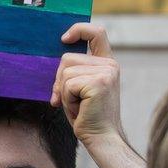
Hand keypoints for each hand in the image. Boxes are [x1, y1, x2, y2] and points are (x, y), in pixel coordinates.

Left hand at [50, 24, 124, 146]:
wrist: (101, 138)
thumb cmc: (87, 116)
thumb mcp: (80, 88)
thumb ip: (75, 71)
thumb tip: (58, 60)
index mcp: (107, 64)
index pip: (97, 33)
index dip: (79, 29)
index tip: (64, 38)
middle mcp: (110, 65)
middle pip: (67, 58)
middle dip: (60, 80)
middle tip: (71, 100)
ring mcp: (106, 72)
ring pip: (65, 72)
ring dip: (64, 93)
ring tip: (79, 106)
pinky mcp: (98, 82)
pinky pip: (67, 84)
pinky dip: (67, 100)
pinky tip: (80, 110)